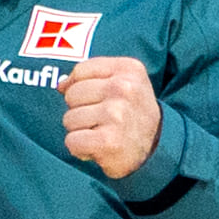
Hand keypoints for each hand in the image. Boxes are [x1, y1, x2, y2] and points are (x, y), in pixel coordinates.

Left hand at [61, 52, 163, 181]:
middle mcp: (124, 89)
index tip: (103, 98)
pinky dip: (81, 149)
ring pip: (69, 119)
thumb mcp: (123, 81)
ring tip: (104, 132)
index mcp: (128, 69)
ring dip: (81, 130)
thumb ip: (90, 76)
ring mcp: (116, 114)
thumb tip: (60, 85)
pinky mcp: (108, 141)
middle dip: (81, 110)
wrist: (157, 148)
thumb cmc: (132, 112)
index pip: (81, 71)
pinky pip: (71, 141)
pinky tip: (100, 148)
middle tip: (104, 119)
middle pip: (71, 95)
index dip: (83, 87)